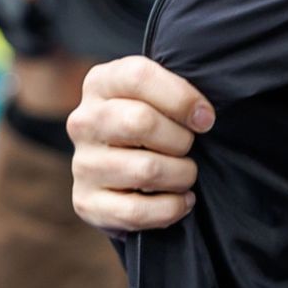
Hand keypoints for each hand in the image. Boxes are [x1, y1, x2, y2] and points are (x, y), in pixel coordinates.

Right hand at [67, 56, 215, 230]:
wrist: (125, 172)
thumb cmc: (156, 123)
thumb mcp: (161, 95)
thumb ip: (178, 92)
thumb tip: (203, 116)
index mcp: (101, 83)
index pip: (139, 76)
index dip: (181, 98)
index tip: (205, 118)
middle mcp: (84, 121)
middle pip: (140, 122)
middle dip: (181, 139)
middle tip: (190, 147)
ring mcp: (82, 163)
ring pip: (146, 169)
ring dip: (181, 175)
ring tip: (186, 173)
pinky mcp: (86, 202)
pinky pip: (136, 211)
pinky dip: (170, 208)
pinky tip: (181, 200)